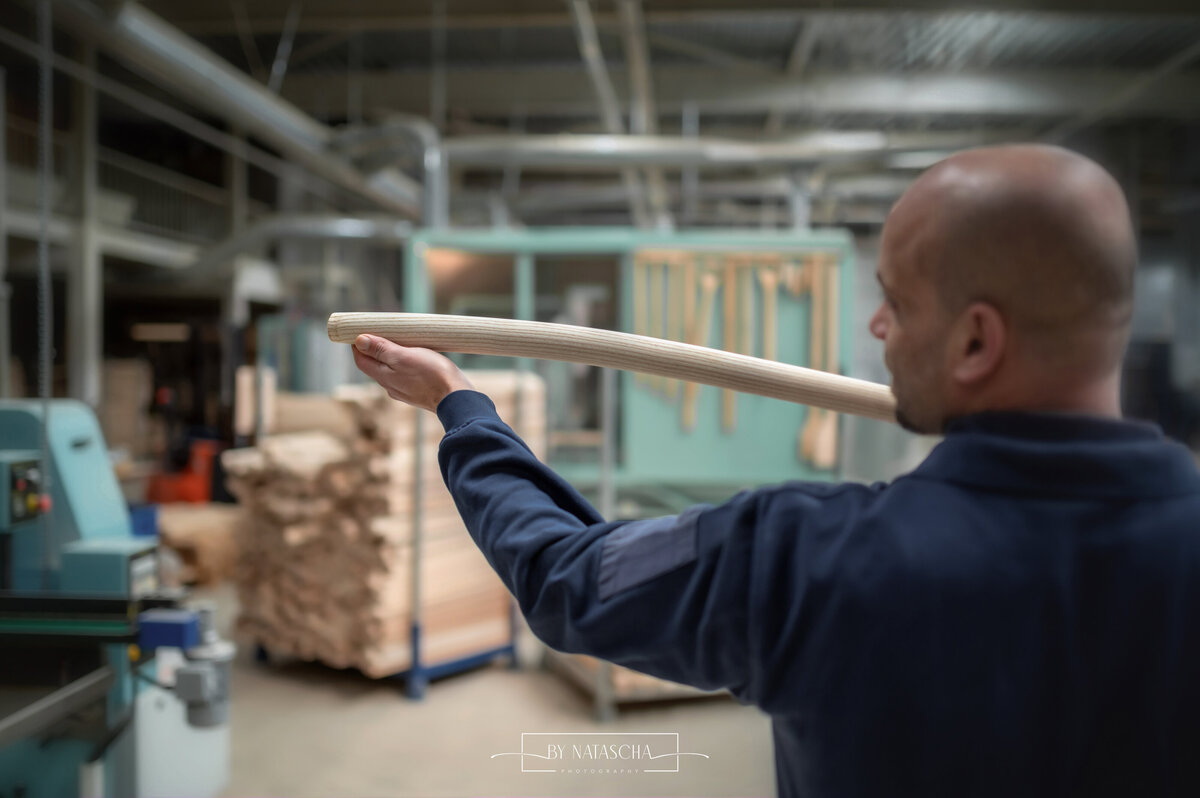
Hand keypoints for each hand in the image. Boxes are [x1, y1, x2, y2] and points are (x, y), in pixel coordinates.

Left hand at [352, 334, 474, 411]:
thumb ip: (381, 350)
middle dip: (373, 349)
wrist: (456, 398)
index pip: (361, 360)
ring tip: (398, 341)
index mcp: (384, 377)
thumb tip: (359, 341)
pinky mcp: (417, 392)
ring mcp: (404, 391)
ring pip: (389, 371)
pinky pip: (403, 375)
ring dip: (389, 356)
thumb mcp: (405, 356)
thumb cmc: (432, 374)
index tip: (360, 330)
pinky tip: (413, 358)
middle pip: (374, 365)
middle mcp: (390, 386)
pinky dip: (402, 364)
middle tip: (380, 331)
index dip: (357, 345)